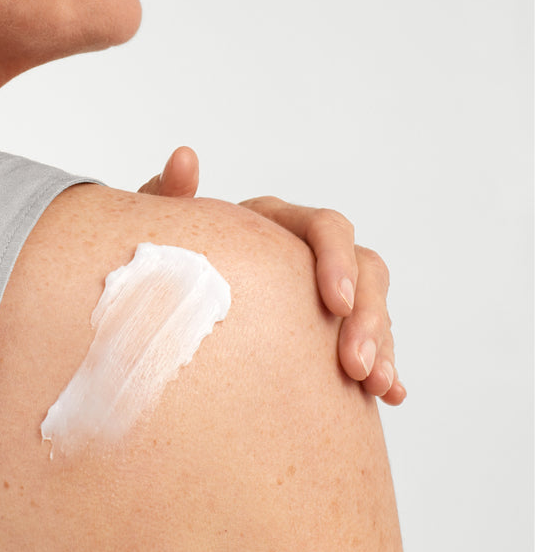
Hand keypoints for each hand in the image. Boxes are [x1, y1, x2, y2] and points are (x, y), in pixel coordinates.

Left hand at [140, 148, 405, 405]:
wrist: (160, 310)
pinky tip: (392, 395)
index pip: (326, 227)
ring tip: (373, 386)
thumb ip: (169, 198)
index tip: (334, 304)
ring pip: (373, 307)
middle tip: (354, 365)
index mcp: (273, 223)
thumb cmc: (160, 266)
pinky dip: (386, 367)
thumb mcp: (162, 238)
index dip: (338, 261)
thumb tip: (183, 156)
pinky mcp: (329, 332)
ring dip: (382, 343)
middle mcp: (306, 253)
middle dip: (368, 314)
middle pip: (364, 268)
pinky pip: (371, 345)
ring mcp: (323, 293)